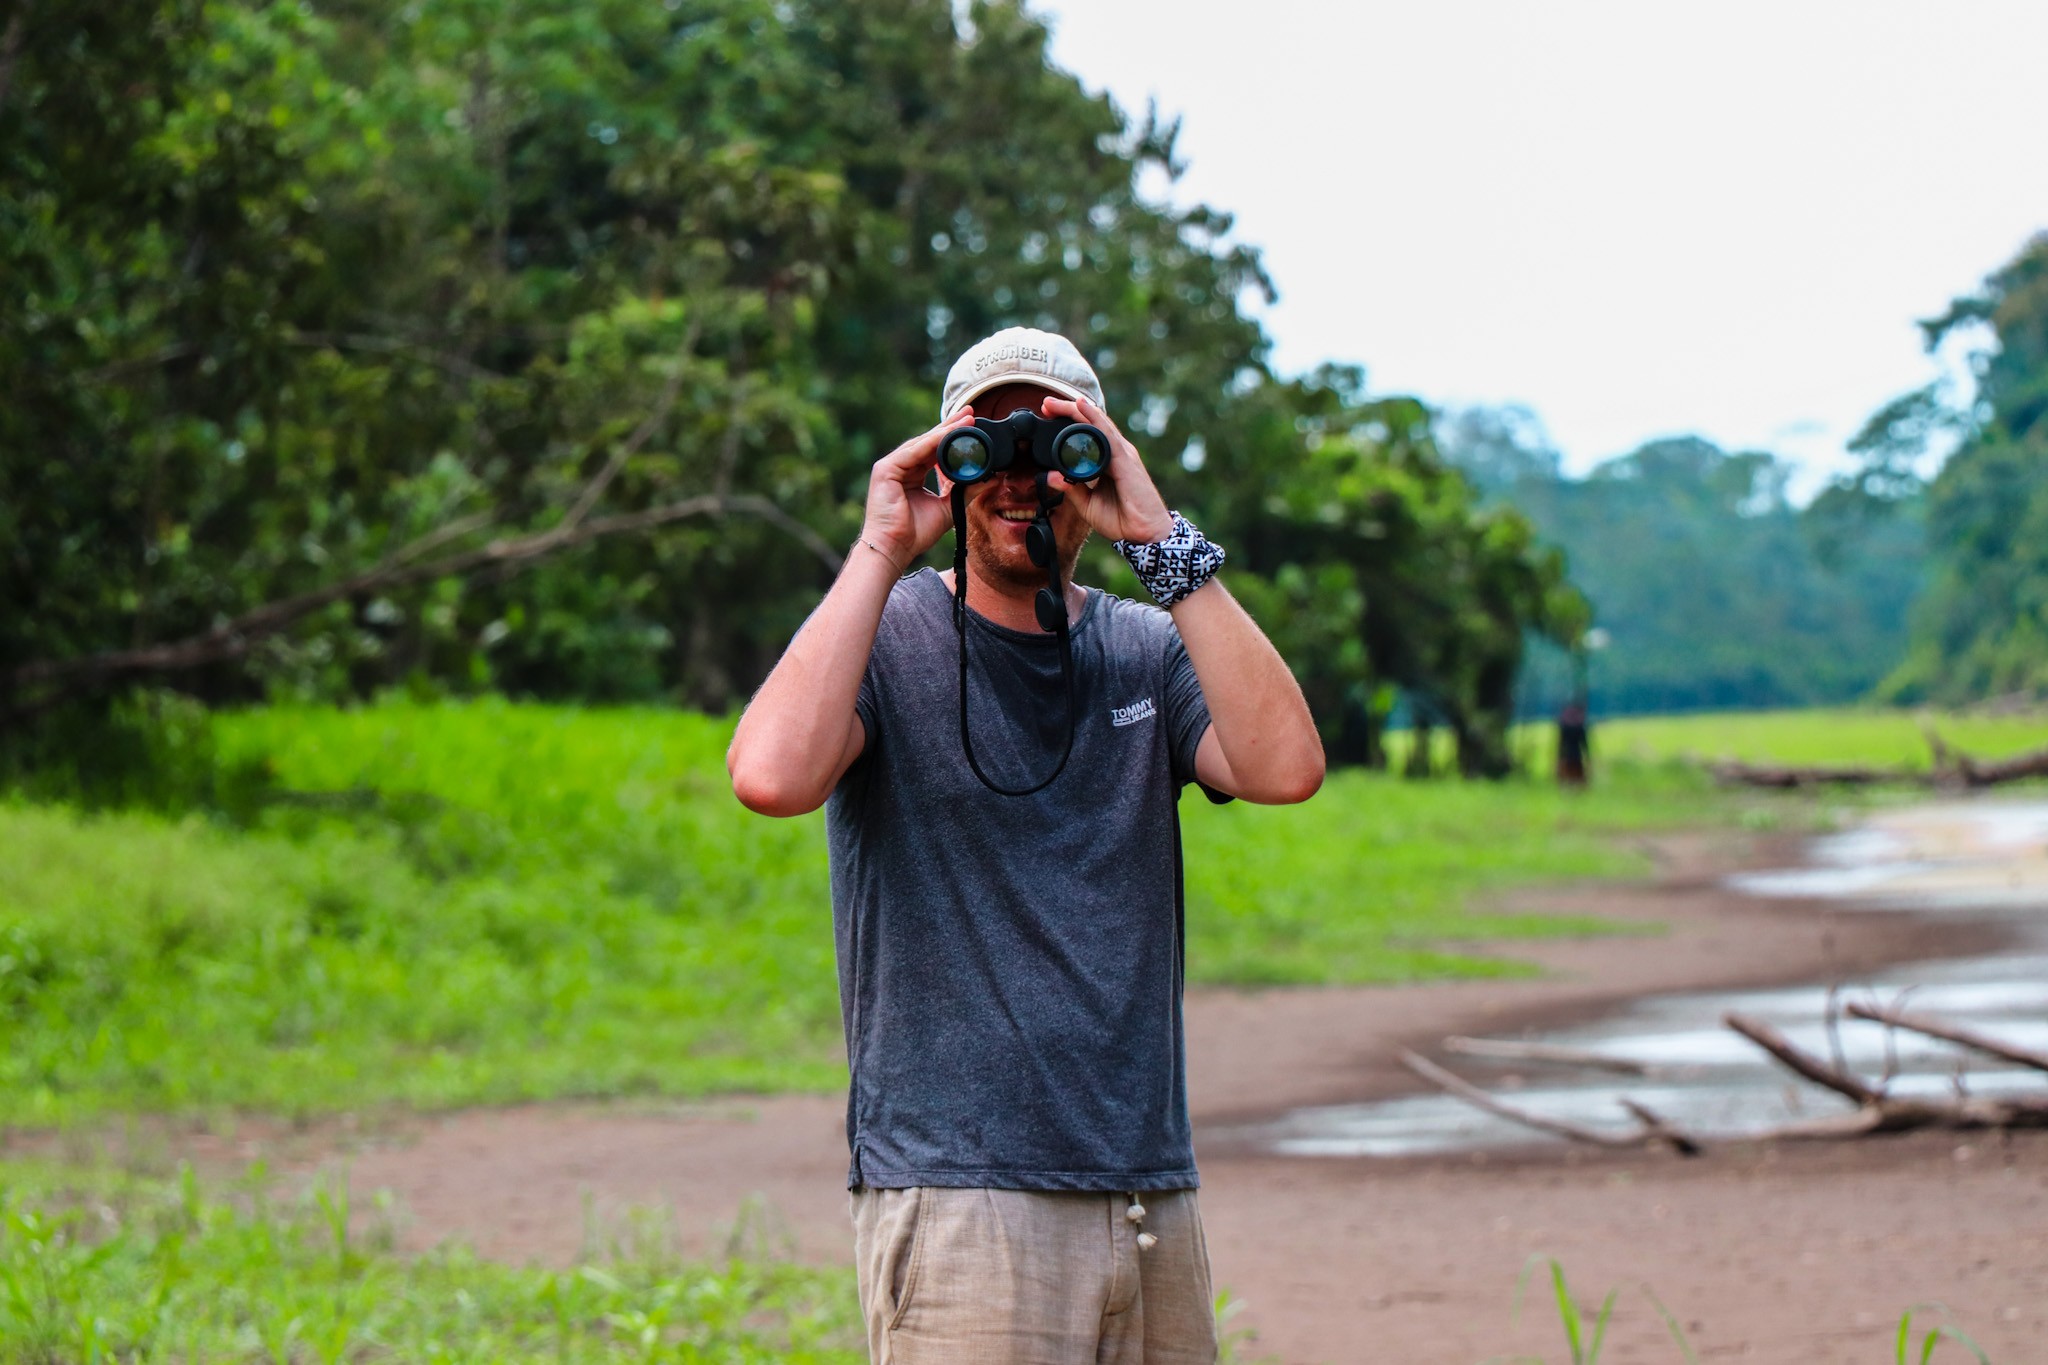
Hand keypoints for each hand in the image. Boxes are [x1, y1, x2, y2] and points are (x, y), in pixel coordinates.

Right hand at [861, 413, 972, 568]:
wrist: (895, 548)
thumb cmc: (914, 533)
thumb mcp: (947, 508)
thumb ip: (965, 491)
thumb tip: (990, 478)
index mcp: (912, 474)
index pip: (934, 450)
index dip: (953, 437)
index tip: (973, 426)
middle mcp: (901, 466)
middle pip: (928, 441)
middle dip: (950, 427)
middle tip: (971, 412)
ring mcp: (891, 466)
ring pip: (922, 443)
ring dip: (944, 431)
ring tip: (965, 420)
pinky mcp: (886, 469)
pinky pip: (914, 451)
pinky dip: (932, 442)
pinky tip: (948, 435)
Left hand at [1040, 396, 1173, 543]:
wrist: (1144, 534)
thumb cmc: (1122, 519)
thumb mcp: (1087, 504)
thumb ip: (1071, 488)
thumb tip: (1050, 477)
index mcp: (1108, 462)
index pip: (1088, 435)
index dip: (1068, 424)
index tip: (1046, 416)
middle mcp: (1116, 453)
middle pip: (1091, 424)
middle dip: (1068, 411)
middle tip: (1046, 403)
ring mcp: (1122, 454)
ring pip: (1098, 424)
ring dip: (1077, 410)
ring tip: (1056, 402)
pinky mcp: (1125, 460)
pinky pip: (1107, 435)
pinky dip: (1094, 419)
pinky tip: (1082, 407)